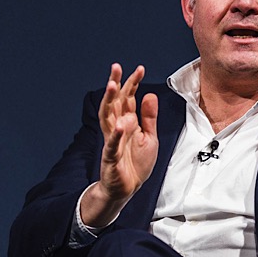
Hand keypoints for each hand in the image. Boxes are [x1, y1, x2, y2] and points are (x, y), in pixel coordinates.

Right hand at [80, 64, 158, 227]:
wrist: (126, 189)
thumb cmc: (136, 163)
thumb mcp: (149, 137)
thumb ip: (149, 117)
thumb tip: (149, 94)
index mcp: (127, 122)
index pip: (128, 99)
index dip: (133, 84)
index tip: (139, 69)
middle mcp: (117, 128)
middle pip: (114, 103)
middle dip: (115, 84)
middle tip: (116, 67)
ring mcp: (112, 141)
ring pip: (107, 117)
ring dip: (109, 101)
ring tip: (113, 86)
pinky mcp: (111, 157)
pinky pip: (112, 144)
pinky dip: (116, 134)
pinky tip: (121, 124)